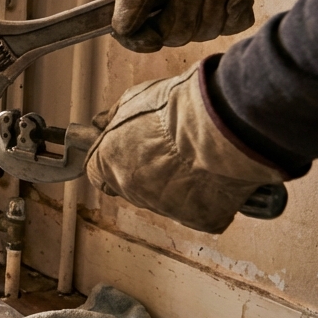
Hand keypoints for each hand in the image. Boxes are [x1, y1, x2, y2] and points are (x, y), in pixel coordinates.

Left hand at [85, 56, 285, 233]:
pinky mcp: (197, 218)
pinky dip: (208, 197)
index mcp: (107, 162)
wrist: (220, 125)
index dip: (113, 160)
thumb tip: (99, 123)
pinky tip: (216, 175)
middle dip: (148, 170)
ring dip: (177, 183)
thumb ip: (113, 117)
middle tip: (172, 148)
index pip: (98, 172)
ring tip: (198, 157)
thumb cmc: (176, 108)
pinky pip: (200, 210)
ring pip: (166, 199)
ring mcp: (163, 207)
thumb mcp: (133, 99)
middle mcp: (130, 190)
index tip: (127, 151)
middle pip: (133, 185)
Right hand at [112, 0, 290, 51]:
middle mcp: (168, 7)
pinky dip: (236, 6)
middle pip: (175, 37)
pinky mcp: (230, 6)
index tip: (154, 38)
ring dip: (214, 3)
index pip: (133, 36)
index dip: (142, 41)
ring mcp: (201, 8)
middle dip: (186, 13)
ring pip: (207, 32)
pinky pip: (235, 24)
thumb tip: (121, 28)